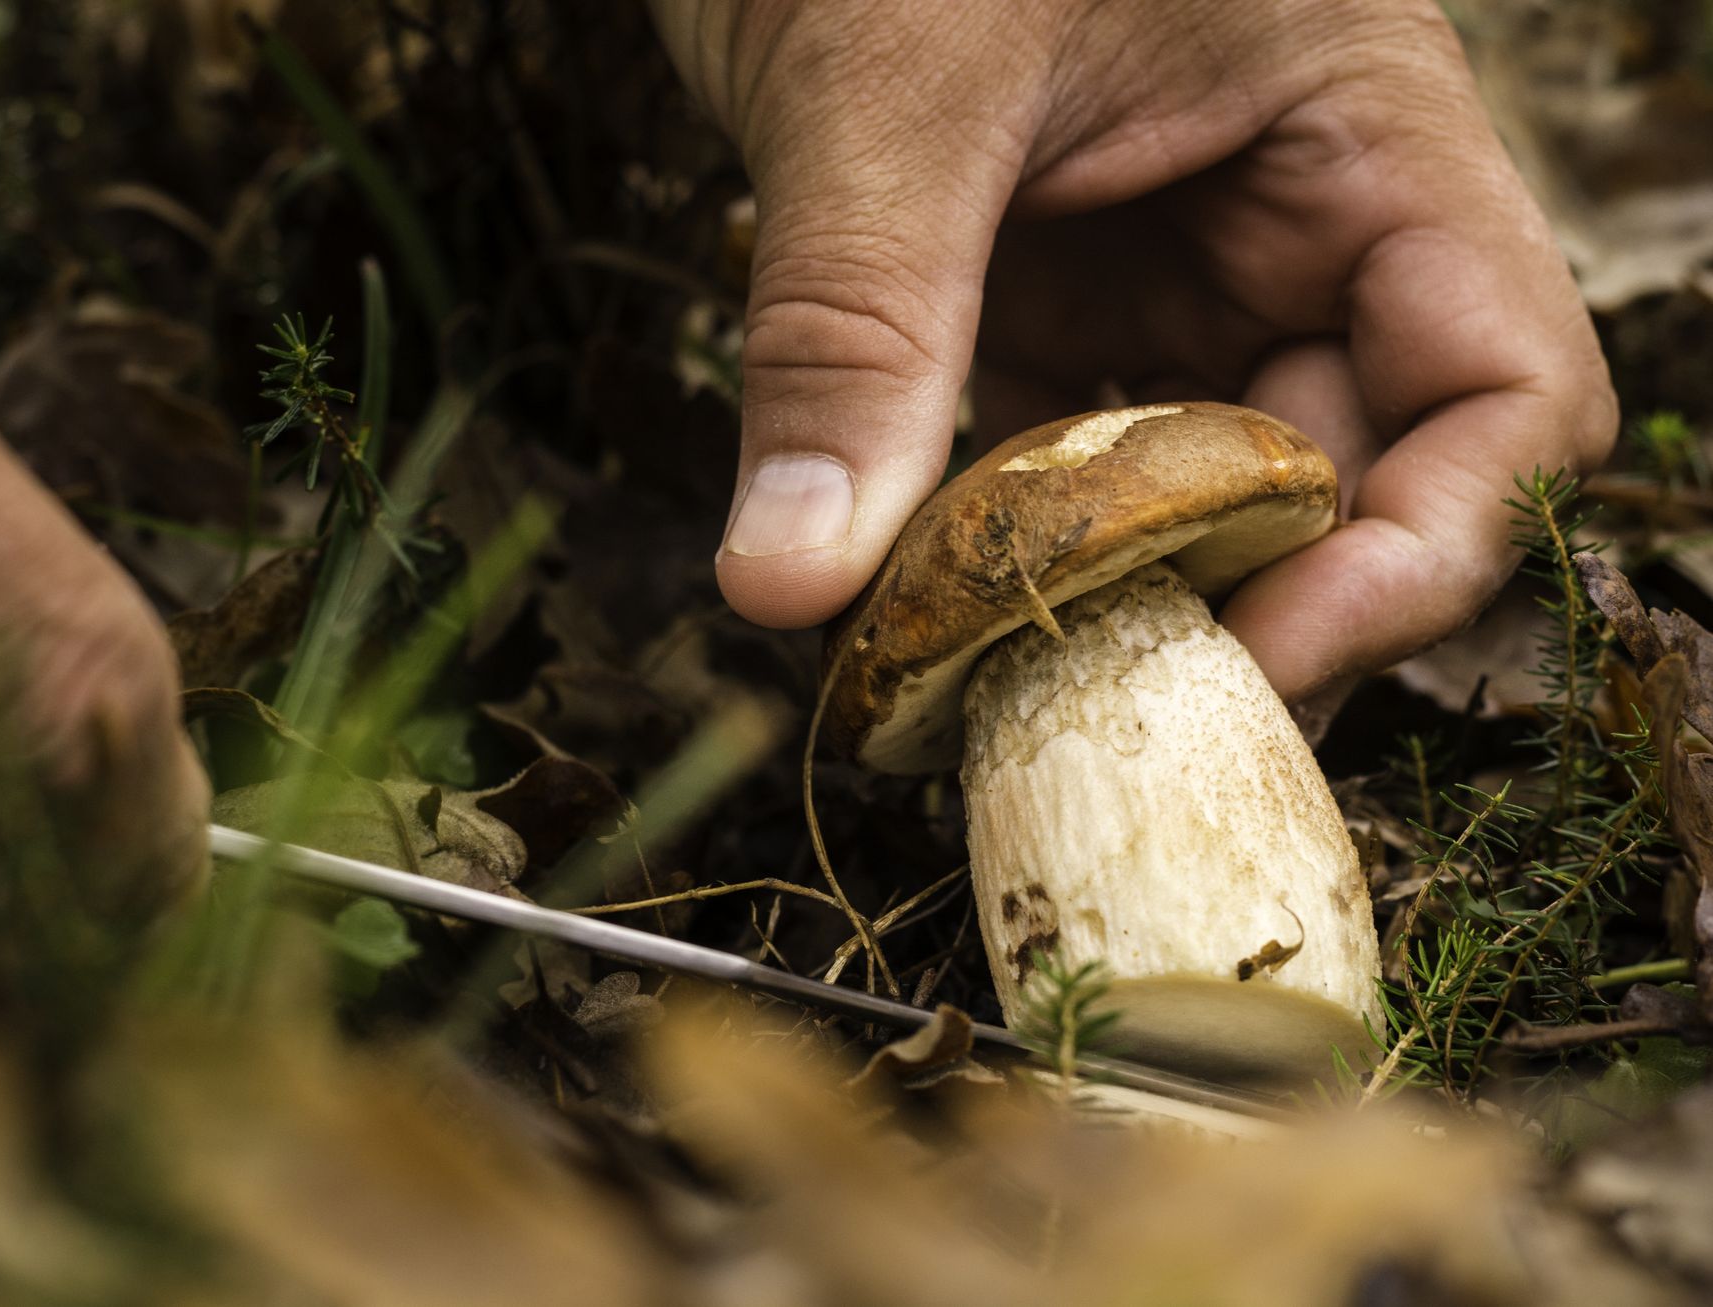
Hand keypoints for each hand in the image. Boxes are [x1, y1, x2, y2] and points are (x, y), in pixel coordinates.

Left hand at [648, 0, 1614, 699]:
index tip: (1263, 657)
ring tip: (997, 679)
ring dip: (1111, 601)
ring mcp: (1168, 271)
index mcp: (1356, 127)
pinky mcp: (1052, 305)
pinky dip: (1007, 551)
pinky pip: (1066, 469)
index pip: (1501, 384)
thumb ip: (852, 329)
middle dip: (1242, 608)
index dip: (1424, 550)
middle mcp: (1288, 221)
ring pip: (1199, 496)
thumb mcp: (881, 92)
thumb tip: (791, 579)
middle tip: (1098, 710)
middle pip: (1351, 476)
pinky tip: (922, 613)